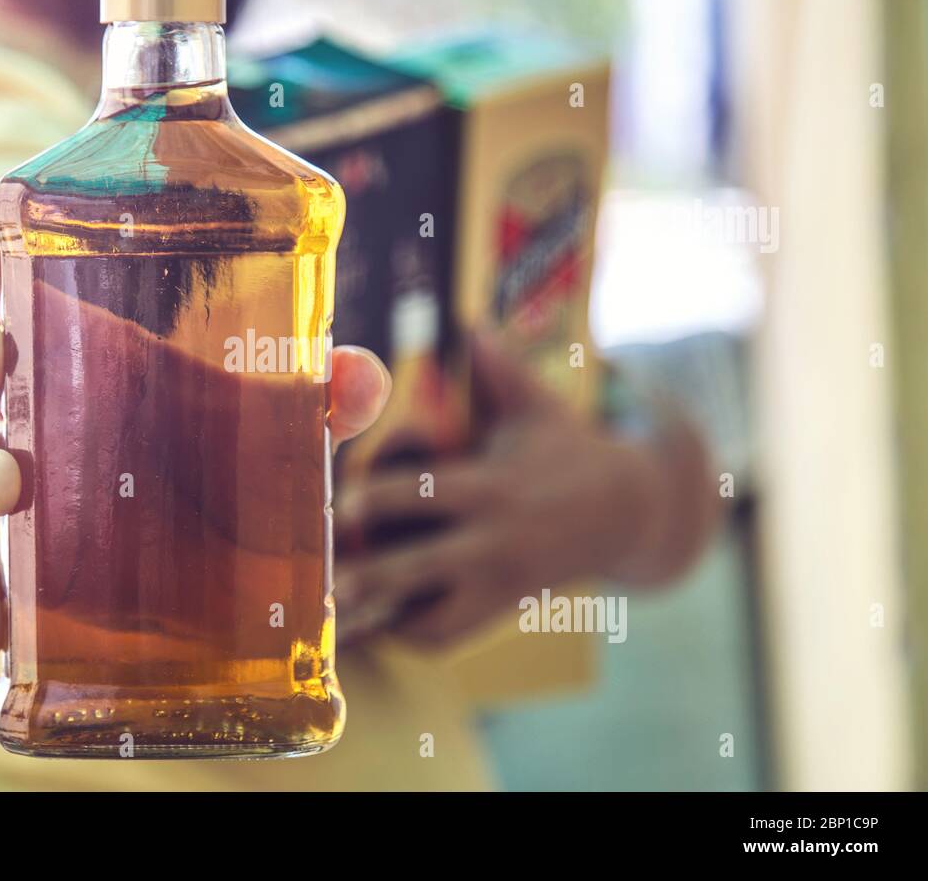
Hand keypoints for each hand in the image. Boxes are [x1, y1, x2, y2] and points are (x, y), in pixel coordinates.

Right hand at [0, 235, 391, 650]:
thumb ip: (314, 397)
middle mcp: (44, 416)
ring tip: (6, 485)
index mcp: (89, 360)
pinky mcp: (31, 574)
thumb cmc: (217, 458)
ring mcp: (30, 494)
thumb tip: (362, 379)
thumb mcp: (263, 420)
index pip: (28, 299)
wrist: (203, 558)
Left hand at [334, 328, 715, 648]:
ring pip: (435, 616)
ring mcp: (497, 581)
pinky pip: (449, 635)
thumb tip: (472, 323)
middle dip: (375, 576)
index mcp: (493, 487)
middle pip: (423, 565)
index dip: (386, 497)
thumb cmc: (569, 451)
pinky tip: (379, 619)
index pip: (433, 493)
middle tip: (331, 581)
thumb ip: (500, 370)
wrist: (627, 514)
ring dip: (387, 615)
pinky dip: (413, 631)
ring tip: (342, 610)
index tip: (347, 500)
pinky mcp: (500, 609)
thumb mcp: (538, 408)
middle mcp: (493, 540)